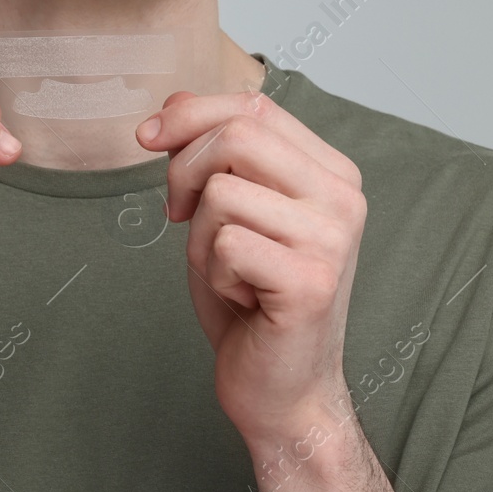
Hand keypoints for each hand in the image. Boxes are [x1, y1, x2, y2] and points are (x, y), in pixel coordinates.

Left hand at [136, 89, 366, 442]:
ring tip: (228, 271)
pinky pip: (225, 244)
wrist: (283, 390)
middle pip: (238, 135)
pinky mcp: (311, 281)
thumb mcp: (228, 212)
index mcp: (332, 171)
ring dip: (200, 237)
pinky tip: (242, 298)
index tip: (149, 138)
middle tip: (177, 214)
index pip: (256, 105)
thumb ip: (213, 154)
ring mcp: (333, 238)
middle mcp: (343, 197)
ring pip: (223, 193)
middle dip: (184, 170)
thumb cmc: (253, 301)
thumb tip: (172, 101)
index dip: (190, 113)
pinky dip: (214, 274)